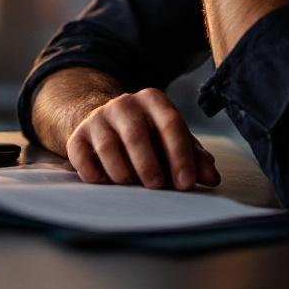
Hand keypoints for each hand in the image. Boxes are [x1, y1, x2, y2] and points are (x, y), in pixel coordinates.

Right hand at [65, 88, 220, 190]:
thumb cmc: (150, 137)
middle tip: (157, 187)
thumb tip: (212, 178)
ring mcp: (98, 118)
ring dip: (121, 171)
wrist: (108, 124)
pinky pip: (80, 155)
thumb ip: (193, 157)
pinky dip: (93, 173)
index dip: (180, 155)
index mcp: (154, 100)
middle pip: (136, 133)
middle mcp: (124, 104)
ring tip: (131, 186)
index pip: (170, 123)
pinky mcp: (77, 136)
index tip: (186, 183)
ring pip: (108, 145)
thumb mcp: (173, 141)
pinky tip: (105, 183)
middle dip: (148, 164)